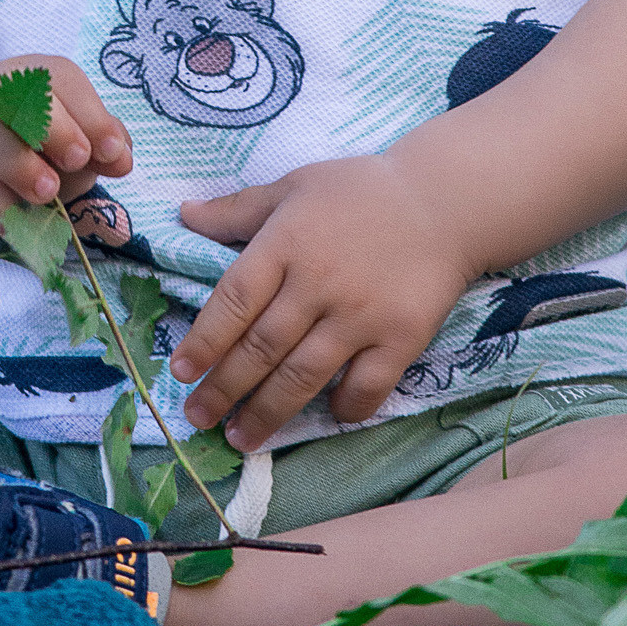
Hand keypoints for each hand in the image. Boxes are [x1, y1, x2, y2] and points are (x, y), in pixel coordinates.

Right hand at [0, 55, 133, 248]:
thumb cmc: (33, 161)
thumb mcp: (74, 152)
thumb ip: (101, 148)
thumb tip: (120, 157)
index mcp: (26, 79)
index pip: (56, 75)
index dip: (89, 110)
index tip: (111, 151)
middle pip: (12, 91)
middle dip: (52, 127)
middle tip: (78, 161)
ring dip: (18, 163)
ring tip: (47, 193)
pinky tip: (19, 221)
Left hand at [171, 157, 477, 448]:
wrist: (444, 201)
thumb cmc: (361, 191)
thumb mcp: (294, 186)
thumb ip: (238, 209)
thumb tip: (184, 215)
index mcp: (286, 243)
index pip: (234, 300)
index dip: (204, 340)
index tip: (181, 372)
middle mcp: (319, 283)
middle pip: (262, 347)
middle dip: (224, 389)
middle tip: (197, 418)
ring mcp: (361, 315)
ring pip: (304, 375)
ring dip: (268, 412)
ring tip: (241, 439)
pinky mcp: (401, 337)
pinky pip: (367, 386)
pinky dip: (345, 407)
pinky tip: (328, 416)